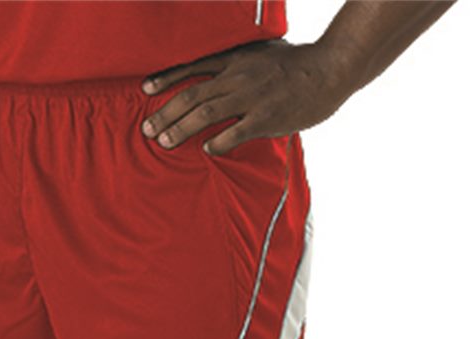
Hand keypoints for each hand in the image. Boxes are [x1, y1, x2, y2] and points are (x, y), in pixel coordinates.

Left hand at [140, 39, 337, 155]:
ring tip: (164, 142)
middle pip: (192, 95)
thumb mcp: (261, 54)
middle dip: (165, 113)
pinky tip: (206, 150)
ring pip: (206, 114)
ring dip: (182, 129)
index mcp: (235, 58)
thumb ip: (238, 65)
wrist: (328, 70)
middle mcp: (238, 76)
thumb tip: (218, 78)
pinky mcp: (266, 118)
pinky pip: (235, 132)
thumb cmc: (295, 65)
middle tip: (147, 130)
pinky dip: (218, 142)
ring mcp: (251, 97)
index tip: (145, 89)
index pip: (192, 67)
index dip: (166, 78)